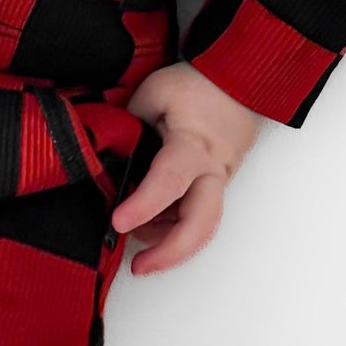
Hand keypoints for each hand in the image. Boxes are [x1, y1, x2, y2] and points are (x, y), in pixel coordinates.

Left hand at [109, 61, 262, 273]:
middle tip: (138, 267)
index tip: (117, 222)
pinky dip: (175, 225)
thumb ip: (127, 125)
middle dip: (170, 253)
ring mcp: (219, 181)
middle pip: (200, 224)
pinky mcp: (217, 184)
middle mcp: (212, 171)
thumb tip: (106, 155)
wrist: (240, 79)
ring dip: (169, 241)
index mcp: (194, 145)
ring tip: (135, 235)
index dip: (143, 205)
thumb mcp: (153, 92)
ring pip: (201, 225)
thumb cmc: (198, 82)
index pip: (169, 181)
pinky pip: (199, 213)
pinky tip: (153, 222)